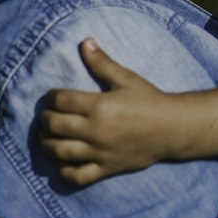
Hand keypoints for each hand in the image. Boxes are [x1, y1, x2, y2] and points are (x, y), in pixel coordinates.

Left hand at [40, 38, 181, 184]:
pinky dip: (63, 171)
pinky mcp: (106, 168)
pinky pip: (77, 176)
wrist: (172, 129)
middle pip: (54, 126)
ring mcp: (100, 152)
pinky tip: (61, 162)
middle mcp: (96, 130)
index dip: (50, 97)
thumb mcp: (126, 78)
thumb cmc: (149, 100)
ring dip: (46, 144)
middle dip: (45, 120)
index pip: (60, 101)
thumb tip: (85, 42)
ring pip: (60, 152)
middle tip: (47, 116)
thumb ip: (102, 62)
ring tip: (47, 138)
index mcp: (99, 106)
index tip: (53, 97)